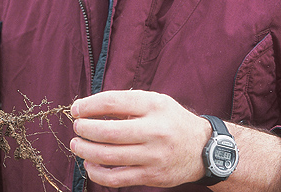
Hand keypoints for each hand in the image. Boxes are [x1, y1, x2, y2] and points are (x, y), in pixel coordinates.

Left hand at [69, 90, 209, 187]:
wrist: (203, 149)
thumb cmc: (172, 121)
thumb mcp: (155, 102)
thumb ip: (126, 103)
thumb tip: (88, 108)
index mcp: (154, 106)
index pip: (113, 102)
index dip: (89, 105)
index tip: (77, 109)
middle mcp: (155, 130)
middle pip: (108, 132)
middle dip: (85, 129)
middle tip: (77, 127)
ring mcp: (153, 156)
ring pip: (109, 156)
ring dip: (86, 150)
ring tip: (77, 145)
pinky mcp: (151, 176)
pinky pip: (116, 178)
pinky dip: (97, 173)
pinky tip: (90, 165)